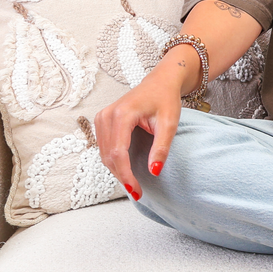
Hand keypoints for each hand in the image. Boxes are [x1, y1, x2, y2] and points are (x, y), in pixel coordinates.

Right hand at [94, 68, 183, 200]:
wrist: (160, 82)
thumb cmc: (166, 99)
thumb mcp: (170, 123)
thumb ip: (161, 147)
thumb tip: (153, 171)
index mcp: (122, 114)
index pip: (119, 153)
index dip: (126, 175)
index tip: (136, 190)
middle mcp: (107, 115)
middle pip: (109, 155)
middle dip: (122, 175)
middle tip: (136, 190)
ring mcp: (102, 117)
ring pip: (104, 153)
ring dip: (116, 170)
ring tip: (133, 181)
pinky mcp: (102, 120)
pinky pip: (103, 147)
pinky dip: (113, 160)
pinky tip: (126, 168)